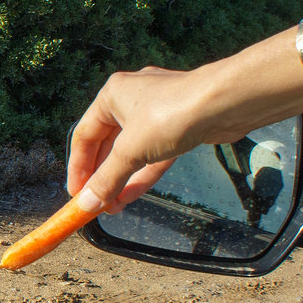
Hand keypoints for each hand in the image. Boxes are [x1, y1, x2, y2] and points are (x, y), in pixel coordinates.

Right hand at [66, 65, 233, 213]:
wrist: (226, 103)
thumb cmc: (173, 114)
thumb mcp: (131, 151)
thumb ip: (106, 179)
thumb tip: (85, 205)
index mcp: (111, 95)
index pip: (84, 136)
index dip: (78, 168)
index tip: (75, 194)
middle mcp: (131, 100)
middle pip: (108, 145)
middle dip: (102, 177)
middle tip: (95, 203)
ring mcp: (157, 113)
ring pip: (133, 152)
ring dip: (122, 179)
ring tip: (113, 206)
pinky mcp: (178, 127)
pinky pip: (154, 155)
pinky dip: (143, 174)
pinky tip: (132, 195)